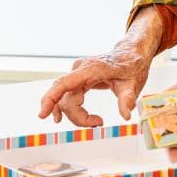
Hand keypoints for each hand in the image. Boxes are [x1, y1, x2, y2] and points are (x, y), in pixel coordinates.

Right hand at [39, 9, 165, 125]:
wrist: (131, 54)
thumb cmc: (132, 67)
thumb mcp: (134, 83)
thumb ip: (128, 99)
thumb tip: (125, 115)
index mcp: (92, 69)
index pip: (64, 83)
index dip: (50, 99)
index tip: (42, 115)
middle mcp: (80, 69)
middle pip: (65, 99)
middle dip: (78, 117)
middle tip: (98, 123)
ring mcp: (77, 73)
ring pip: (65, 99)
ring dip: (76, 114)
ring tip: (95, 120)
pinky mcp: (78, 77)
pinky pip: (67, 95)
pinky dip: (70, 108)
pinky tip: (67, 116)